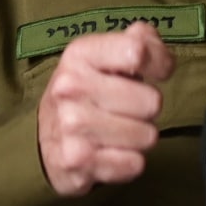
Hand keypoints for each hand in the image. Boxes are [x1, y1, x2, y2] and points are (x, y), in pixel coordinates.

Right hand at [36, 22, 174, 195]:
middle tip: (126, 108)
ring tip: (116, 130)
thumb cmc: (87, 92)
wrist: (45, 139)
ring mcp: (71, 126)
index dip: (160, 64)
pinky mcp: (77, 162)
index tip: (157, 73)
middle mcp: (70, 87)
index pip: (138, 52)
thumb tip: (158, 52)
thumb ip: (142, 41)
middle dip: (147, 109)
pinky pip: (135, 164)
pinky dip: (128, 162)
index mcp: (80, 54)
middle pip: (152, 101)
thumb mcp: (106, 56)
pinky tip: (109, 153)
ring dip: (139, 137)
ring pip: (147, 136)